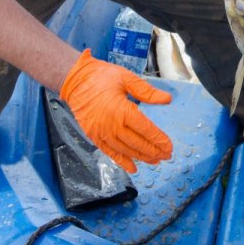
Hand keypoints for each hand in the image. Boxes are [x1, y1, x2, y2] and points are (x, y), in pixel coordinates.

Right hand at [59, 49, 172, 172]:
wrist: (74, 80)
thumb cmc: (101, 76)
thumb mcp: (126, 78)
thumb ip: (147, 92)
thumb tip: (167, 99)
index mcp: (122, 110)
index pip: (146, 130)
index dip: (159, 140)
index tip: (169, 146)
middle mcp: (112, 125)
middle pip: (137, 144)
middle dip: (154, 151)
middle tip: (166, 156)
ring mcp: (102, 133)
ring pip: (126, 151)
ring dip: (142, 157)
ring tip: (155, 161)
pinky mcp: (94, 136)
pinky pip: (110, 153)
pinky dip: (122, 162)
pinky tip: (133, 168)